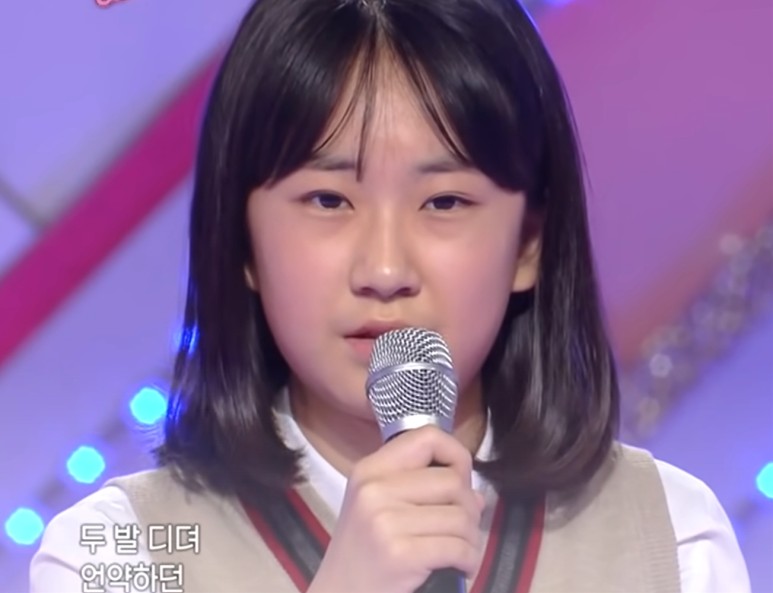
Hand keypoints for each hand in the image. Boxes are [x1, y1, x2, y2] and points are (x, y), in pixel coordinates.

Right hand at [308, 426, 484, 592]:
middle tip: (461, 528)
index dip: (455, 454)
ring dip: (471, 537)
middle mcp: (375, 489)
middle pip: (452, 480)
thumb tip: (476, 494)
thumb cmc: (364, 553)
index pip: (427, 437)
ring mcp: (386, 521)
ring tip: (459, 550)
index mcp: (370, 469)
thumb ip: (422, 490)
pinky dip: (469, 560)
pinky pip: (458, 547)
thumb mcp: (379, 508)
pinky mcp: (401, 554)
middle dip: (469, 506)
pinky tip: (459, 567)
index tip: (460, 479)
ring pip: (461, 515)